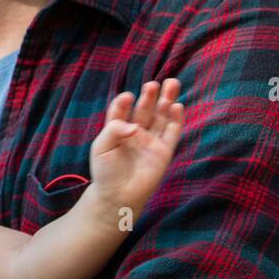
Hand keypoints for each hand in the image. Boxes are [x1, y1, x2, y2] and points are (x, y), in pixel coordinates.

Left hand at [88, 78, 184, 218]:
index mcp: (117, 130)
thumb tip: (135, 126)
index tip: (127, 97)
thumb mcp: (101, 147)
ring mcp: (151, 141)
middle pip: (144, 109)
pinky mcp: (164, 151)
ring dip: (166, 101)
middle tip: (153, 84)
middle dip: (149, 96)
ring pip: (161, 117)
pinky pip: (172, 132)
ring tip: (171, 84)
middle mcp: (136, 133)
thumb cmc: (105, 171)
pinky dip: (176, 119)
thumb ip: (114, 130)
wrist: (117, 195)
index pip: (122, 110)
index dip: (124, 102)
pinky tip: (177, 106)